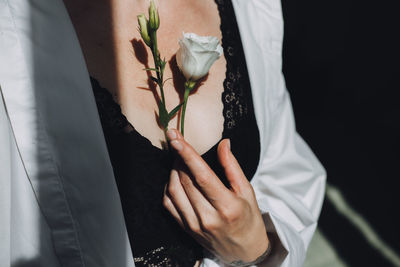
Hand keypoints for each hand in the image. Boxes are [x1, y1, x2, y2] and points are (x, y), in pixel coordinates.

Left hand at [162, 129, 268, 263]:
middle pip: (185, 180)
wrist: (244, 252)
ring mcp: (194, 225)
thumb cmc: (248, 219)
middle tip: (178, 142)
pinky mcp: (185, 229)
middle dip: (178, 157)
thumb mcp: (247, 191)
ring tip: (178, 158)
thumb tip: (224, 143)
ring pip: (173, 190)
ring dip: (172, 170)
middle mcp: (208, 217)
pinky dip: (168, 186)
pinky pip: (168, 204)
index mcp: (227, 206)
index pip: (201, 175)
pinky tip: (175, 177)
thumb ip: (232, 166)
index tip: (176, 137)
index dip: (187, 154)